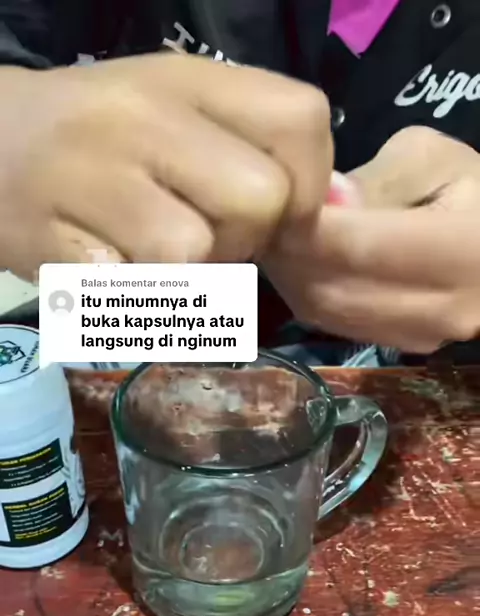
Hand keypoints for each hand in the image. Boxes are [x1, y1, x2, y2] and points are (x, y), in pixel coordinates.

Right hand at [0, 55, 332, 279]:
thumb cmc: (99, 137)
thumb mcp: (176, 114)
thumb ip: (257, 148)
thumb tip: (339, 210)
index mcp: (183, 80)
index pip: (300, 120)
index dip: (309, 186)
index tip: (276, 215)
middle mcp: (140, 117)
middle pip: (260, 199)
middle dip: (245, 240)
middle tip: (204, 240)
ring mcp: (90, 177)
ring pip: (194, 254)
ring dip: (187, 279)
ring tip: (150, 257)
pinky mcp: (53, 244)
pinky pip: (135, 296)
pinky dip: (136, 304)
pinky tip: (112, 275)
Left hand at [264, 127, 479, 352]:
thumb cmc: (473, 190)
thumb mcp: (435, 158)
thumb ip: (378, 178)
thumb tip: (325, 199)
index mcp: (463, 252)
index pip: (361, 248)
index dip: (305, 230)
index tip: (268, 203)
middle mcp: (445, 308)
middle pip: (337, 290)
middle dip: (288, 256)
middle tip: (255, 221)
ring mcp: (424, 336)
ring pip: (330, 314)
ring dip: (290, 278)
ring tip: (270, 239)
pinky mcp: (405, 346)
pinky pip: (338, 325)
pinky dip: (307, 294)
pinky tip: (293, 264)